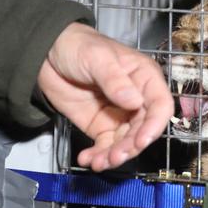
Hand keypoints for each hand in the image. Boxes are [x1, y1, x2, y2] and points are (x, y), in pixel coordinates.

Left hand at [37, 23, 173, 171]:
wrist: (47, 53)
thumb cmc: (79, 45)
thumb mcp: (97, 57)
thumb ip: (115, 80)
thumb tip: (134, 101)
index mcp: (144, 77)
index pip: (160, 105)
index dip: (154, 125)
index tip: (141, 140)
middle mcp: (136, 99)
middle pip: (143, 129)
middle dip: (130, 146)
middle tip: (114, 156)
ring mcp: (119, 115)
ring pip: (125, 142)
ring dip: (114, 156)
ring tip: (98, 162)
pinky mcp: (101, 126)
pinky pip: (105, 146)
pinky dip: (98, 156)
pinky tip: (88, 160)